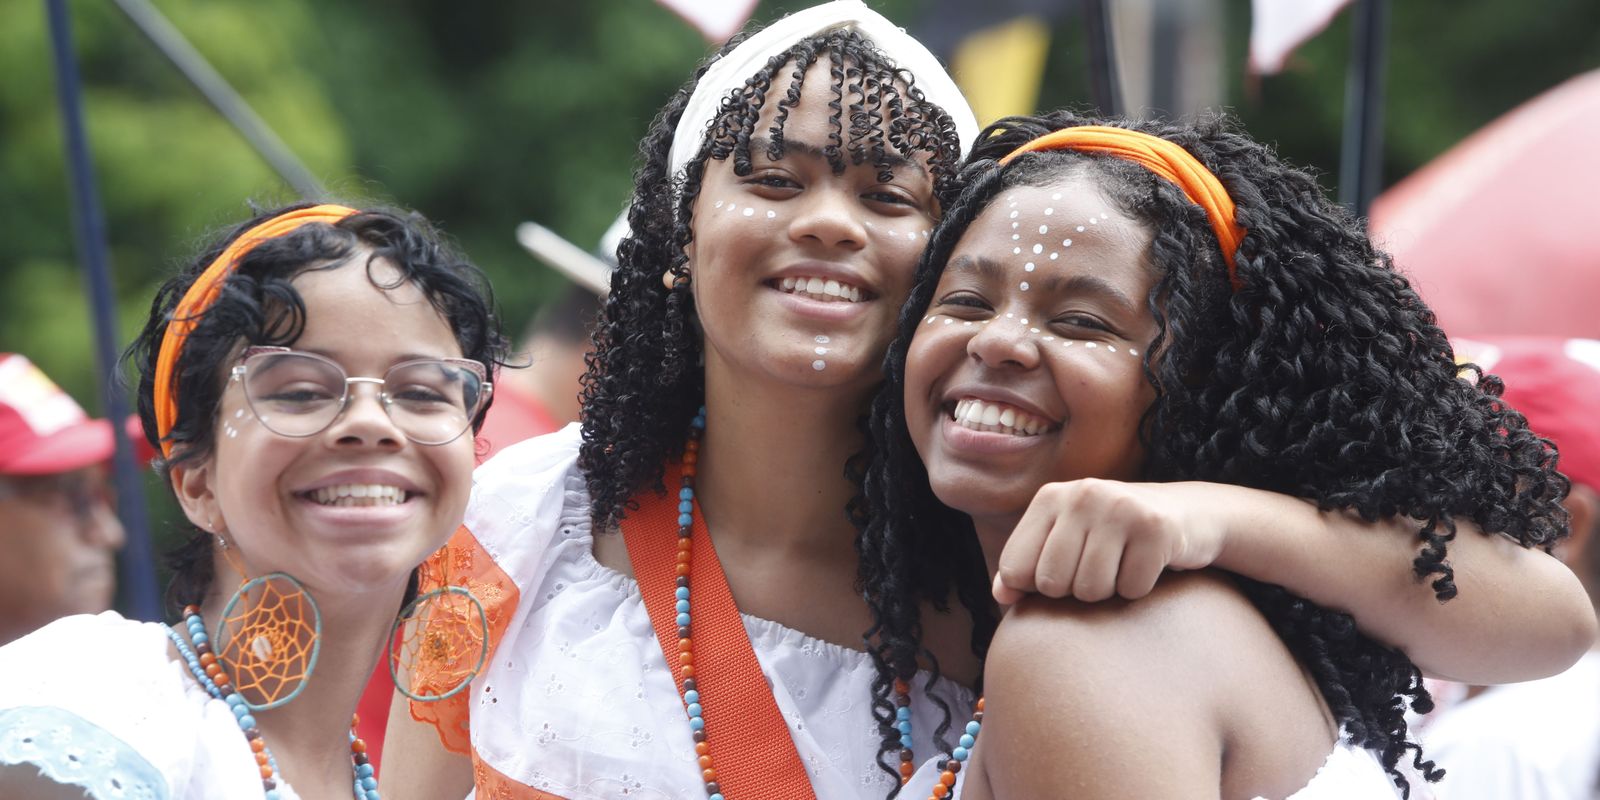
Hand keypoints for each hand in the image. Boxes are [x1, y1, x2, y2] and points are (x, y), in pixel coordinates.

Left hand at [994, 479, 1231, 604]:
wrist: (1188, 515)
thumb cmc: (1113, 536)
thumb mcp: (1065, 541)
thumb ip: (1026, 567)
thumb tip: (1000, 595)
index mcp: (1050, 497)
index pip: (1015, 568)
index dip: (1036, 587)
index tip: (1062, 572)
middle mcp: (1082, 494)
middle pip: (1052, 584)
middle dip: (1074, 591)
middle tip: (1099, 567)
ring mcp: (1120, 508)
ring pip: (1091, 590)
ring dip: (1108, 592)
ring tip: (1121, 564)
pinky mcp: (1156, 529)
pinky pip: (1130, 590)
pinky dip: (1139, 590)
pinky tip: (1147, 565)